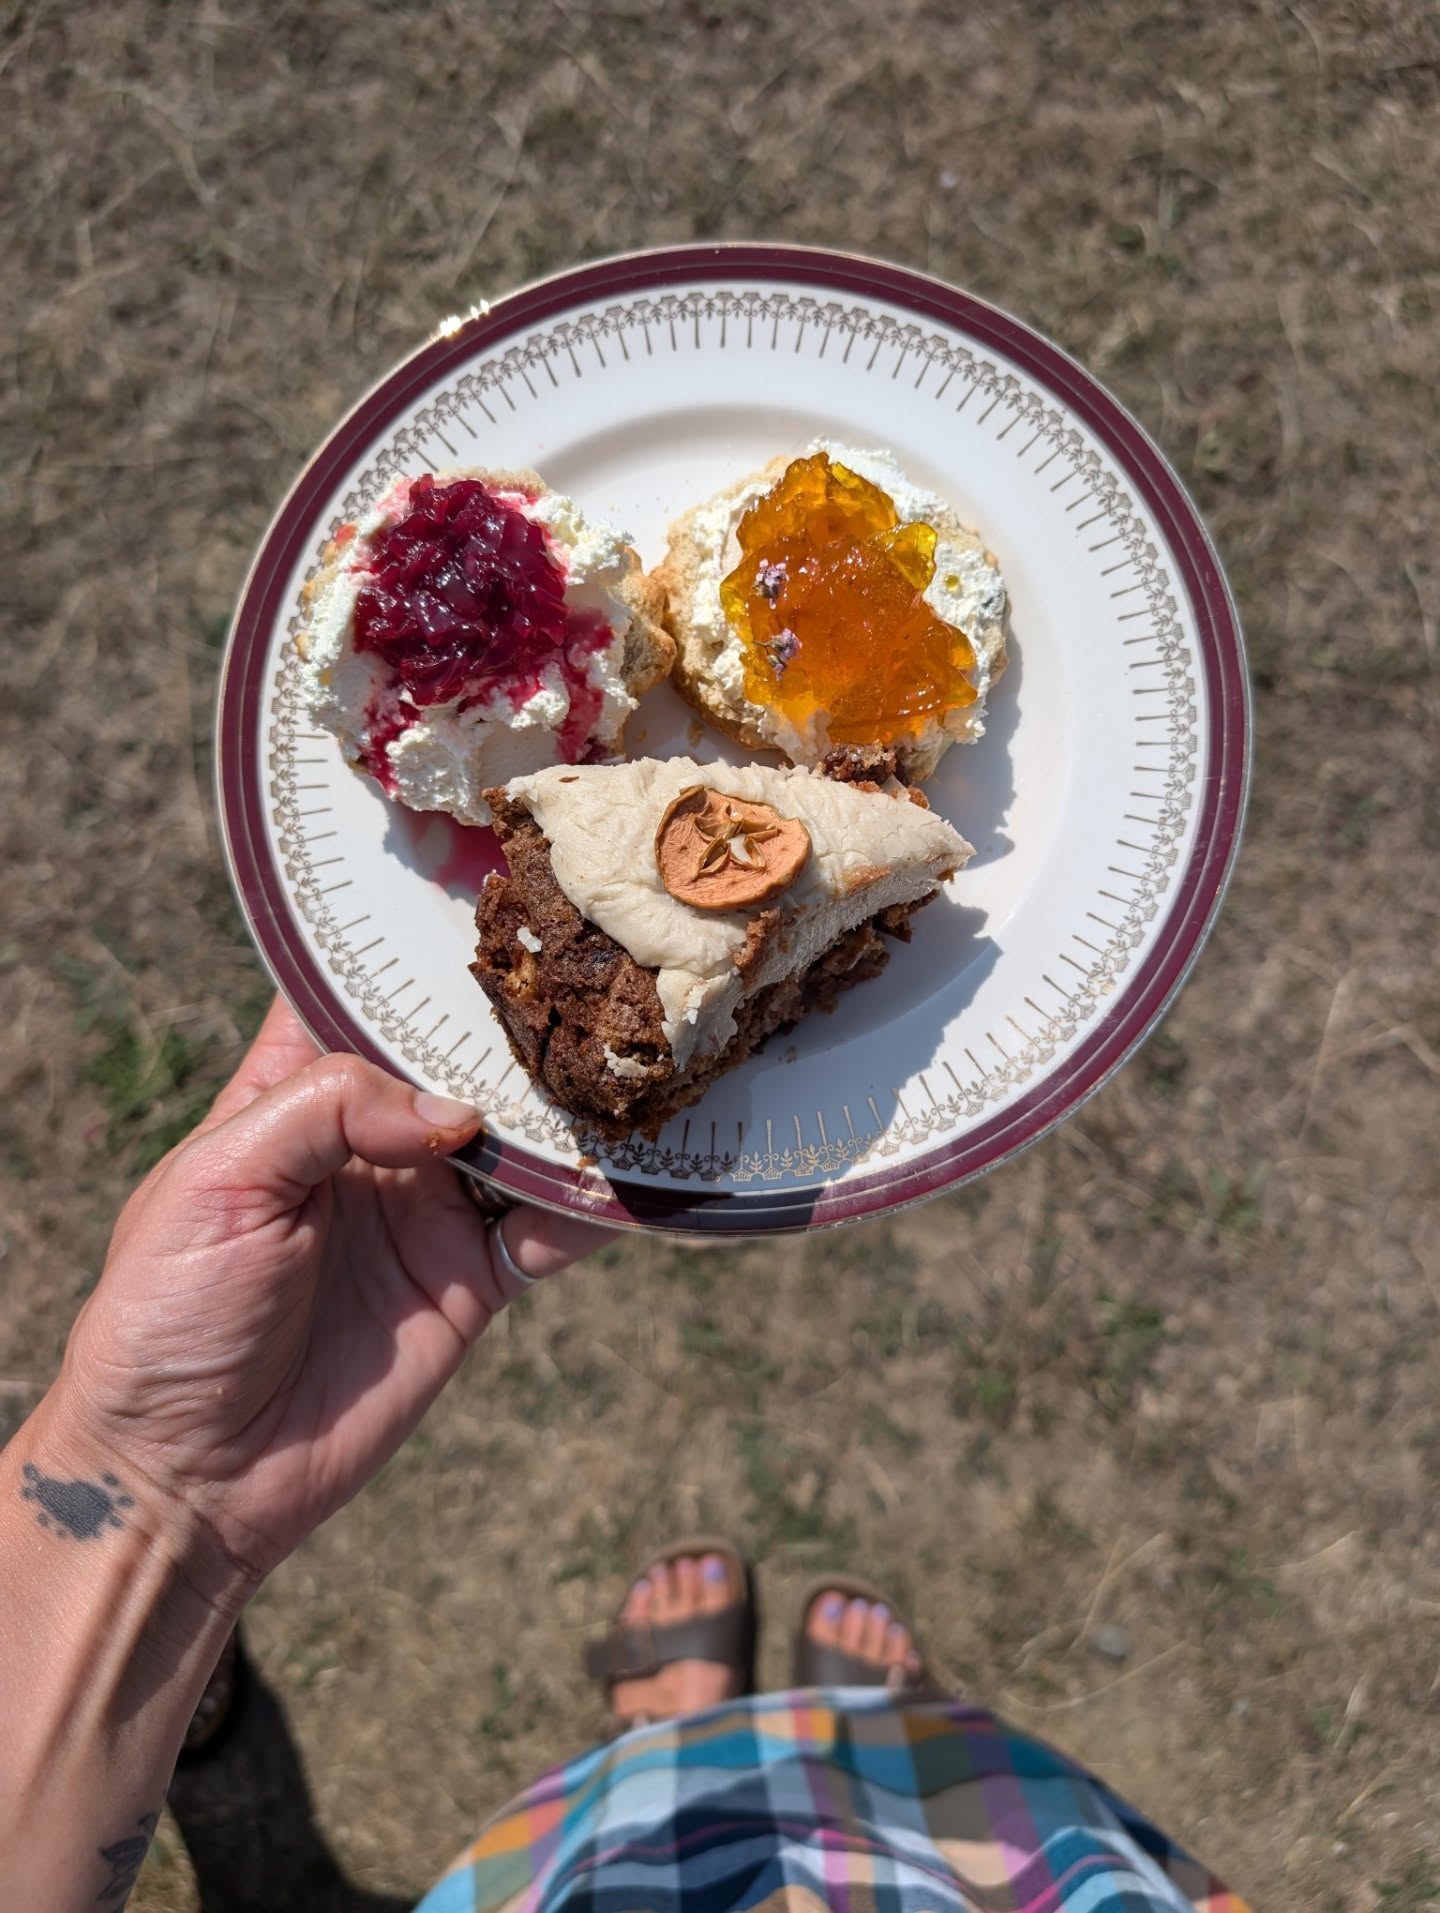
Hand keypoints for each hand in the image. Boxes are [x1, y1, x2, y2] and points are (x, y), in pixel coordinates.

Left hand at [50, 997, 605, 1596]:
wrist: (188, 1477)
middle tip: (598, 971)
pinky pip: (551, 1233)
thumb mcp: (217, 1183)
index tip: (489, 893)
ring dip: (572, 1111)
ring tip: (632, 1065)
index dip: (412, 946)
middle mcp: (371, 1139)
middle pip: (463, 1058)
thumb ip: (328, 1110)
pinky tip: (638, 1175)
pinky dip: (596, 1207)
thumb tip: (455, 1110)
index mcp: (293, 1093)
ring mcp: (429, 1210)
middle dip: (522, 1023)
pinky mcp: (472, 1284)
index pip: (360, 995)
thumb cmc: (168, 1314)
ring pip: (523, 1139)